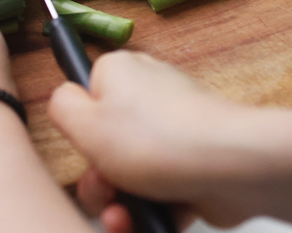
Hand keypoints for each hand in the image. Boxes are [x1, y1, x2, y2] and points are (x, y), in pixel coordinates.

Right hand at [48, 50, 273, 232]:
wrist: (230, 167)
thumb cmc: (158, 139)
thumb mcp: (85, 121)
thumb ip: (61, 105)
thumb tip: (64, 98)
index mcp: (122, 73)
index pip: (85, 97)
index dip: (80, 130)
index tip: (86, 146)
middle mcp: (149, 97)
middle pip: (105, 146)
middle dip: (99, 179)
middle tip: (107, 187)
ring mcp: (173, 132)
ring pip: (130, 177)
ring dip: (121, 203)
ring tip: (126, 215)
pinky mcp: (192, 165)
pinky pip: (160, 193)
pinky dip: (154, 209)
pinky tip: (152, 218)